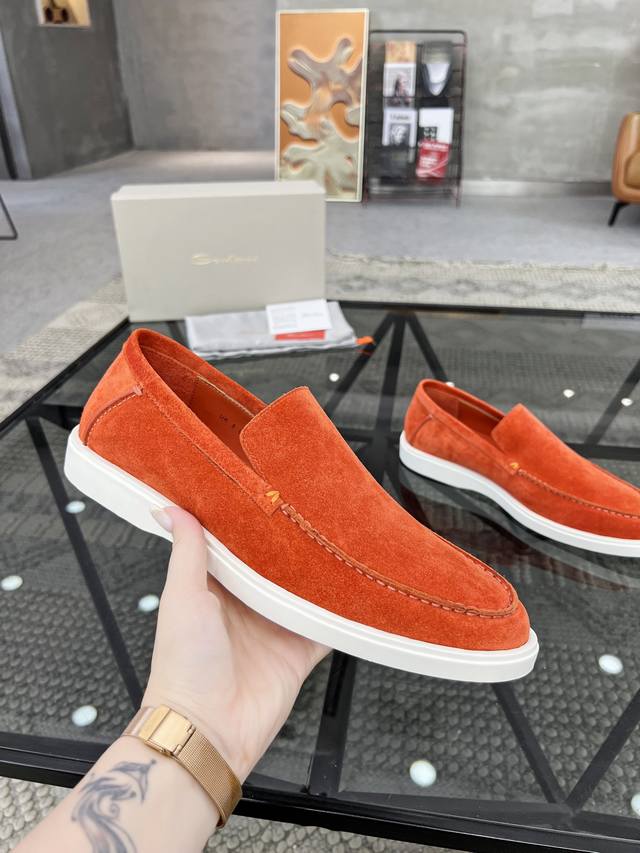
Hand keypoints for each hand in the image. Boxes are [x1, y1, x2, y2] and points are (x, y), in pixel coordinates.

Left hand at [143, 506, 327, 780]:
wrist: (207, 730)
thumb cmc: (183, 666)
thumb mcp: (182, 597)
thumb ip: (186, 552)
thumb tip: (170, 509)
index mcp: (216, 589)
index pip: (239, 547)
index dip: (252, 524)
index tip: (269, 493)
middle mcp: (247, 607)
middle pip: (277, 568)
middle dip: (293, 546)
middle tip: (314, 511)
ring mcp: (275, 629)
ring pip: (305, 592)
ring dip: (320, 574)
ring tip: (339, 541)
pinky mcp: (299, 653)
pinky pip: (327, 627)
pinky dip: (341, 613)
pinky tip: (355, 590)